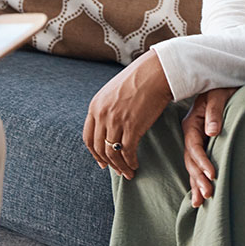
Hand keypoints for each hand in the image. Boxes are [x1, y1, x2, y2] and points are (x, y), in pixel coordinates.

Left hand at [83, 49, 172, 179]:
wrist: (155, 72)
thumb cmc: (138, 79)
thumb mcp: (113, 92)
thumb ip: (107, 109)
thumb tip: (109, 130)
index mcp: (95, 105)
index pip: (88, 137)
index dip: (95, 153)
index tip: (102, 162)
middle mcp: (102, 114)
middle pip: (99, 148)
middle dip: (108, 163)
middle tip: (117, 170)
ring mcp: (116, 120)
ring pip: (113, 153)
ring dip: (120, 166)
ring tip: (128, 172)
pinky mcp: (132, 126)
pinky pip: (127, 152)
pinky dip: (130, 162)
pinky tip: (135, 165)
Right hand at [182, 87, 236, 206]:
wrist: (222, 82)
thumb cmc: (220, 87)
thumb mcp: (217, 95)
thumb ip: (214, 112)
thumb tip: (211, 131)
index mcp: (192, 122)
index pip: (194, 146)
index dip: (202, 161)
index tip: (212, 174)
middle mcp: (190, 133)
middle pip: (191, 160)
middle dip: (198, 178)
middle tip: (209, 194)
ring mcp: (195, 140)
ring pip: (192, 165)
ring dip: (196, 183)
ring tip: (202, 202)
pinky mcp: (201, 144)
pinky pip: (196, 164)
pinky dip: (196, 179)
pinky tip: (198, 195)